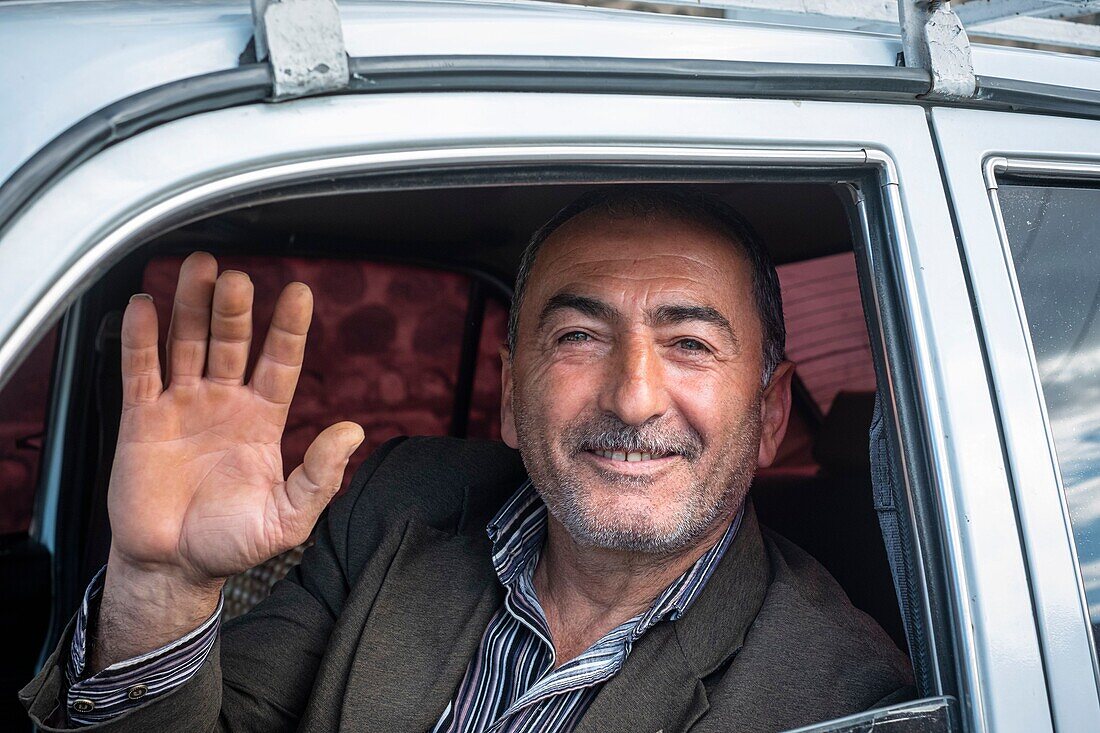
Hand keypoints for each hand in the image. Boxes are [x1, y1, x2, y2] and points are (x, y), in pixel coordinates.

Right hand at [106, 252, 363, 595]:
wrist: (173, 566)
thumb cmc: (232, 543)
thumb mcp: (288, 519)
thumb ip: (320, 477)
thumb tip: (352, 431)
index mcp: (263, 419)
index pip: (280, 361)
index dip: (289, 327)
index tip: (300, 292)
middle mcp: (225, 401)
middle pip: (232, 341)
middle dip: (235, 308)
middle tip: (237, 277)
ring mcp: (183, 404)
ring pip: (188, 342)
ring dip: (192, 306)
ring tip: (197, 268)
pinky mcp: (141, 418)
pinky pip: (141, 370)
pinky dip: (141, 338)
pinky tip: (144, 305)